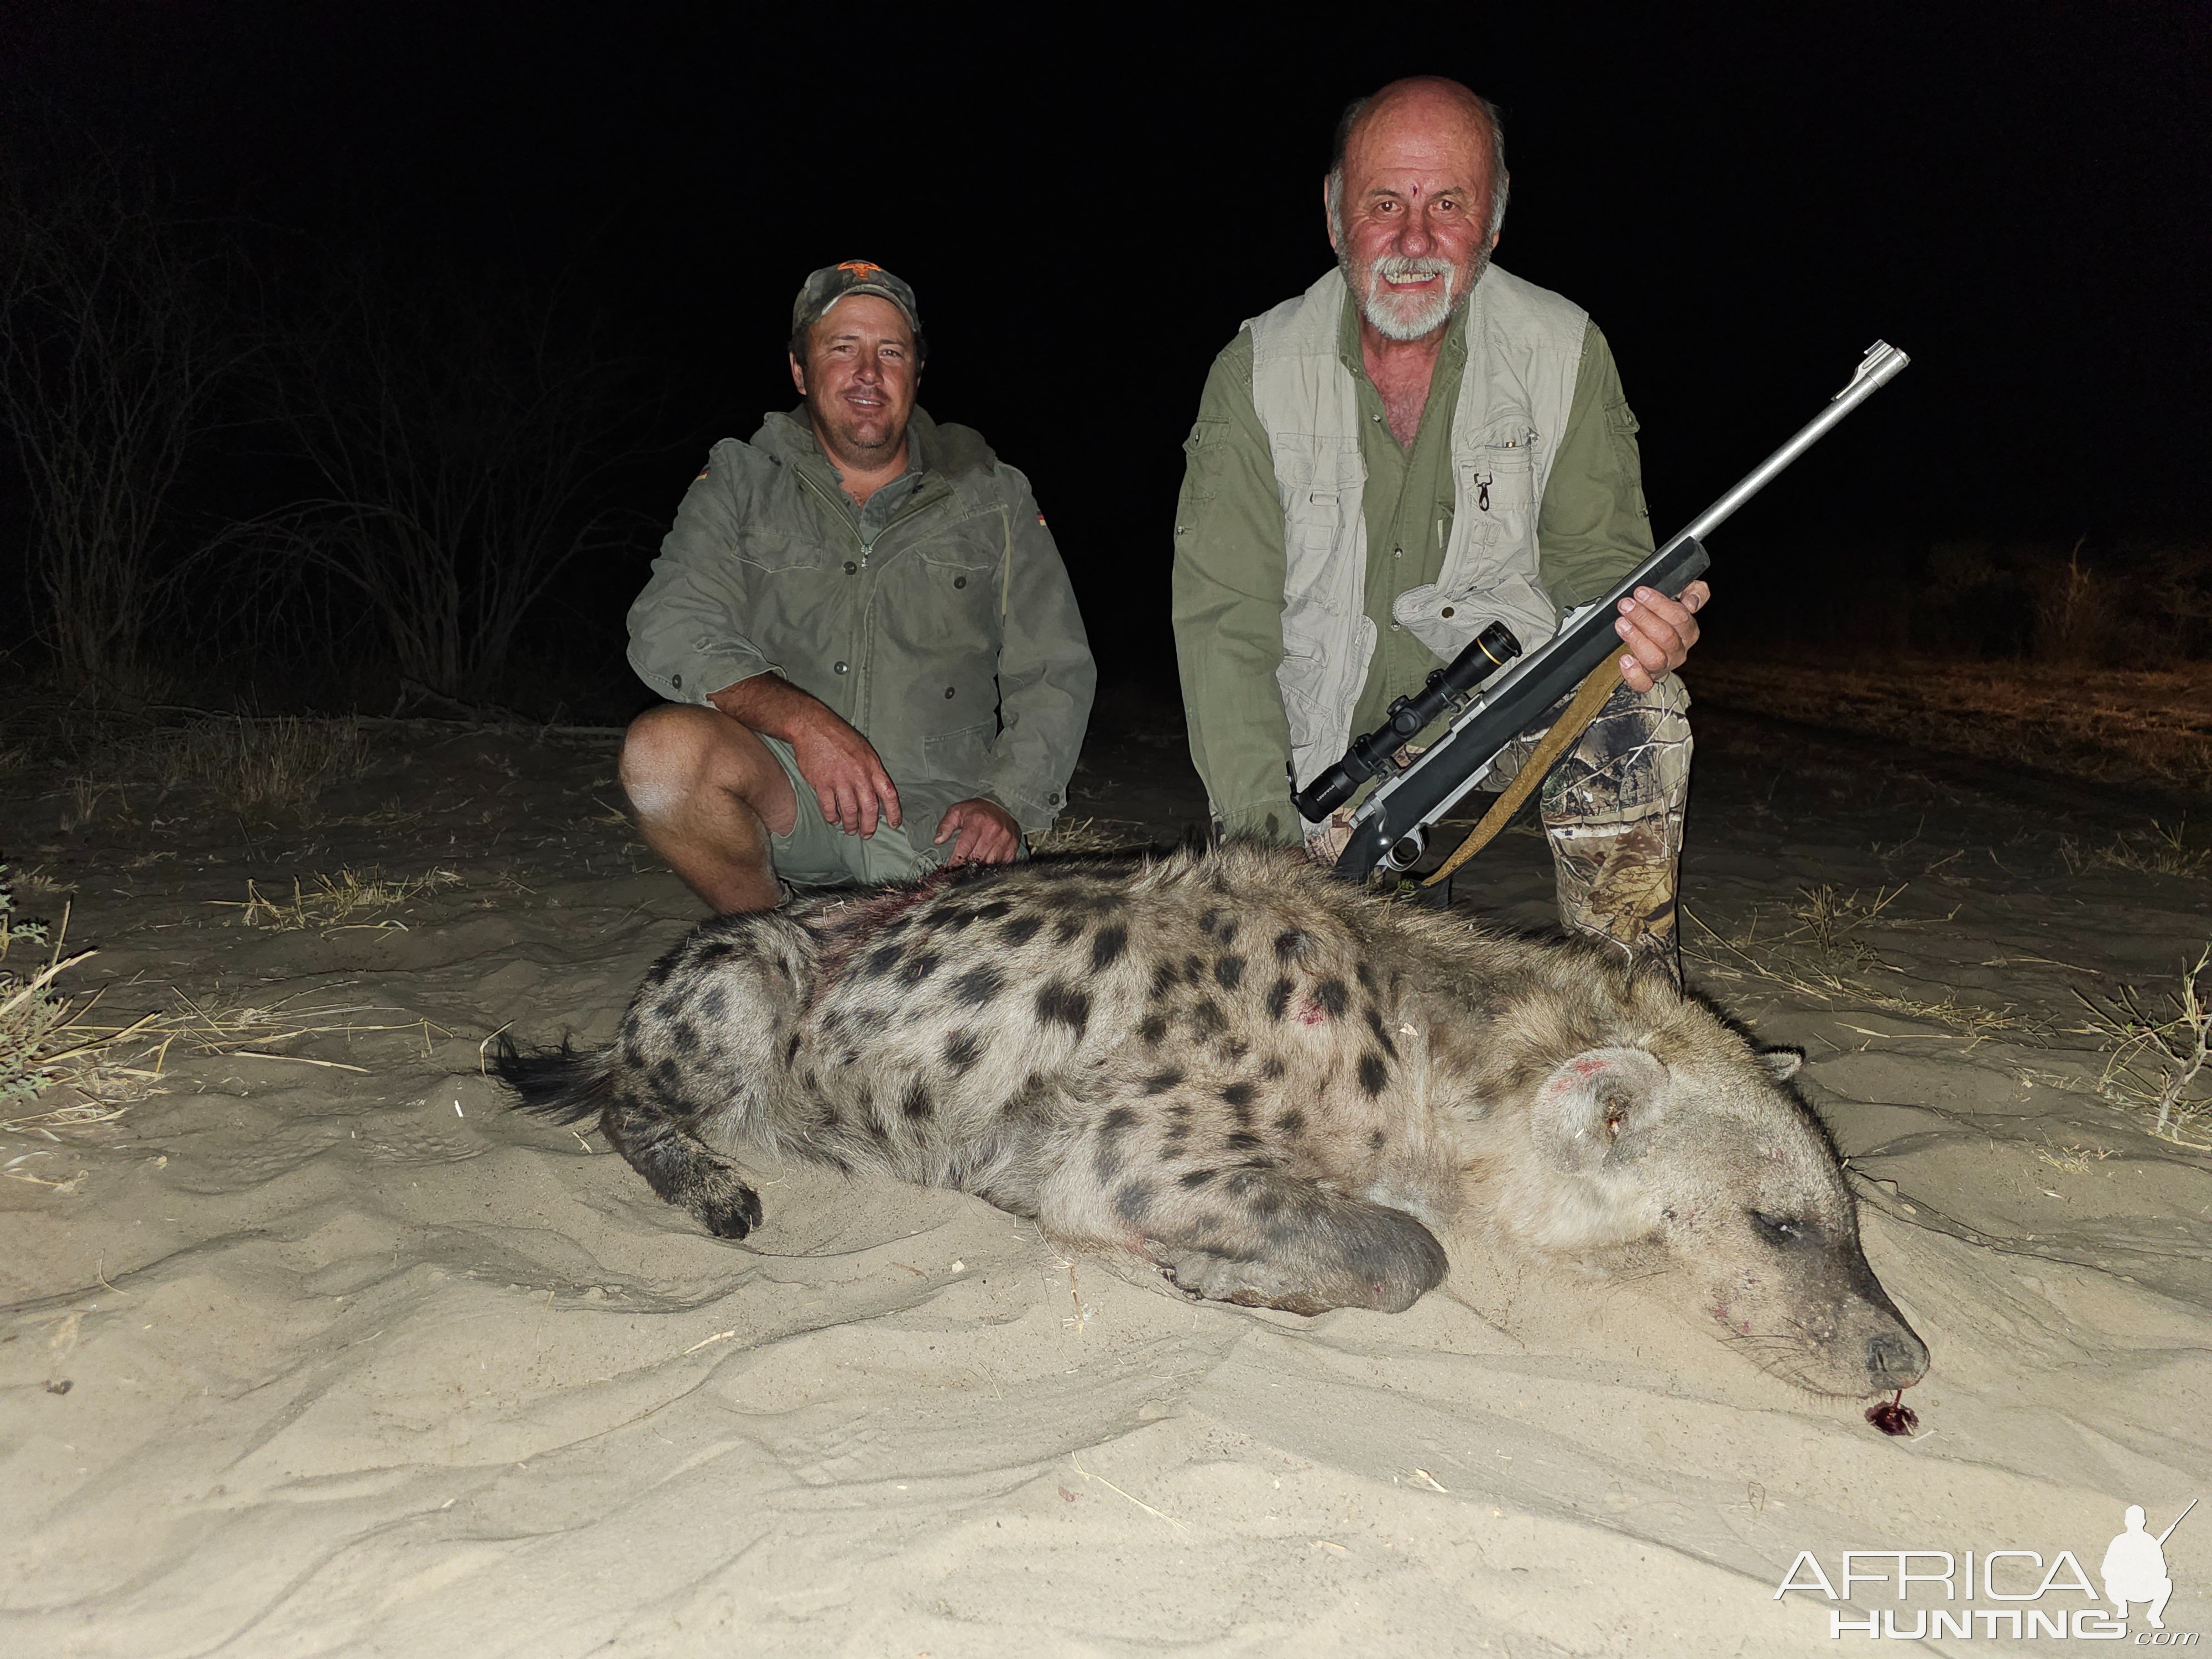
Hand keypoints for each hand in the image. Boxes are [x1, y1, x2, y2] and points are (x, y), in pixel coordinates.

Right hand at [787, 705, 900, 836]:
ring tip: (850, 830)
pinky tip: (833, 819)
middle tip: (866, 834)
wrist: (813, 727)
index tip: (894, 824)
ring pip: (850, 811)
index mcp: (872, 766)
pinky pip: (829, 807)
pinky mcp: (822, 783)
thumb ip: (871, 770)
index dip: (894, 812)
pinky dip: (832, 817)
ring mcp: (840, 780)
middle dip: (869, 825)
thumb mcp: (864, 750)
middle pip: (869, 808)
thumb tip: (876, 791)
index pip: (889, 793)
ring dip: (850, 824)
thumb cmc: (840, 737)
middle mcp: (859, 775)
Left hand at [933, 798, 1021, 864]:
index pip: (964, 847)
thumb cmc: (976, 811)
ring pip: (990, 862)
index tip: (952, 867)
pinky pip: (1003, 863)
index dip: (956, 860)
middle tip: (965, 862)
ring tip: (977, 860)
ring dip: (982, 865)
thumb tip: (938, 840)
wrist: (1000, 804)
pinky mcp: (1014, 844)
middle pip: (977, 857)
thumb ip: (945, 825)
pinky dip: (995, 865)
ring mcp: (1005, 837)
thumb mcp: (956, 812)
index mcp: (977, 820)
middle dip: (969, 862)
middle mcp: (993, 829)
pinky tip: (989, 860)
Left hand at [1614, 579, 1708, 692]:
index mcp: (1689, 631)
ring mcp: (1664, 666)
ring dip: (1636, 639)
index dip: (1659, 604)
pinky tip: (1625, 659)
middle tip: (1627, 605)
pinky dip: (1634, 674)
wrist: (1651, 637)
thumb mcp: (1682, 595)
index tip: (1641, 593)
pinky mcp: (1648, 678)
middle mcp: (1678, 651)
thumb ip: (1695, 592)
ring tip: (1622, 624)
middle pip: (1666, 636)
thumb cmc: (1664, 615)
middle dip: (1643, 617)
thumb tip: (1693, 602)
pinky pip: (1644, 683)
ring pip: (1655, 658)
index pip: (1680, 618)